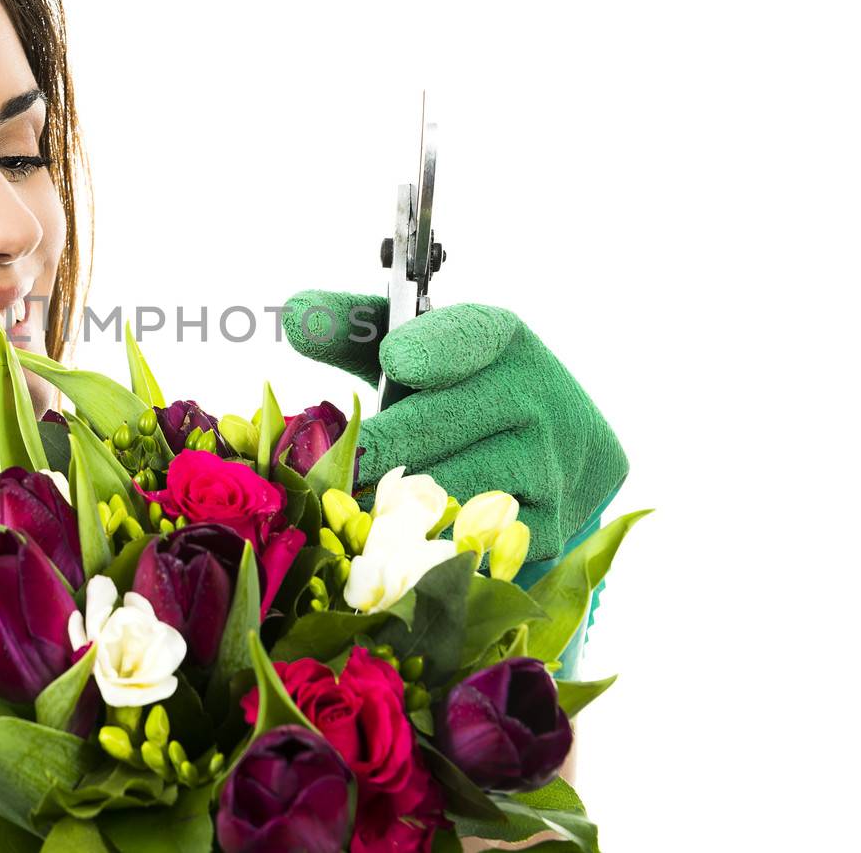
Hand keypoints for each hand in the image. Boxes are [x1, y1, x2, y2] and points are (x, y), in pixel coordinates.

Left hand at [280, 291, 628, 560]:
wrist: (565, 452)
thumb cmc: (466, 392)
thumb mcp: (420, 349)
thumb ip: (357, 330)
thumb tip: (295, 315)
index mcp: (501, 341)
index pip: (471, 336)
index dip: (433, 348)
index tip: (395, 359)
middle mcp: (533, 397)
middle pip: (445, 422)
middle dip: (384, 444)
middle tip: (335, 463)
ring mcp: (545, 465)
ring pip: (455, 486)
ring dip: (395, 500)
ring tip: (349, 506)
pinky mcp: (545, 526)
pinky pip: (474, 539)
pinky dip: (426, 544)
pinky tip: (390, 544)